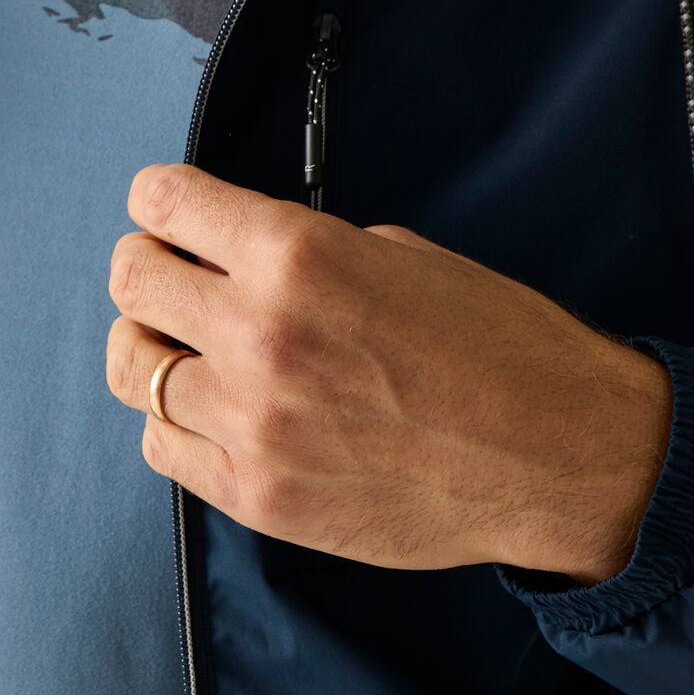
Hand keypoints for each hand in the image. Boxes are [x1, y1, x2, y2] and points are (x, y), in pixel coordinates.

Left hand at [105, 163, 673, 583]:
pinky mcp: (259, 494)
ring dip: (154, 345)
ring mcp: (253, 422)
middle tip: (176, 274)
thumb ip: (300, 249)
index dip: (159, 199)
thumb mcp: (397, 251)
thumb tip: (235, 251)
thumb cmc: (497, 346)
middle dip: (150, 264)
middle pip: (129, 279)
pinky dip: (177, 420)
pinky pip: (162, 444)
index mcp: (297, 256)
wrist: (564, 456)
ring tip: (189, 346)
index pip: (162, 201)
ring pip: (131, 366)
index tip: (167, 209)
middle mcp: (261, 333)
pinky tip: (217, 408)